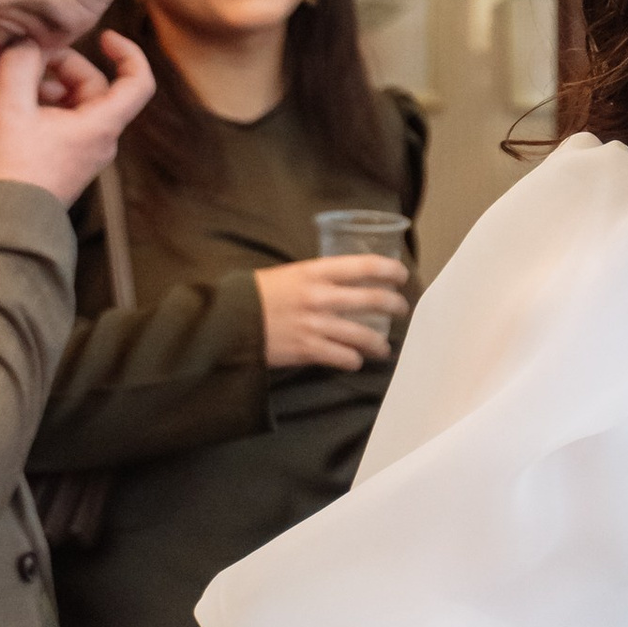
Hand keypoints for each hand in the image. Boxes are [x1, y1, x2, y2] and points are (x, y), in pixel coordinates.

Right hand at [0, 32, 155, 205]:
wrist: (10, 218)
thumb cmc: (17, 171)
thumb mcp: (12, 110)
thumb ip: (20, 68)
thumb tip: (27, 44)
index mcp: (101, 124)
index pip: (138, 82)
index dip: (129, 52)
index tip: (105, 36)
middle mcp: (101, 137)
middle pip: (93, 85)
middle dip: (59, 67)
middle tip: (24, 60)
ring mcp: (85, 148)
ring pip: (73, 101)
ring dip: (43, 85)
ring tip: (7, 86)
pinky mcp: (68, 156)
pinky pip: (61, 119)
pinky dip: (40, 105)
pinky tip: (10, 104)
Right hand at [255, 252, 409, 369]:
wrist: (225, 321)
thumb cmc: (255, 295)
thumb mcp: (288, 275)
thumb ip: (316, 279)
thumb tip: (342, 284)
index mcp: (314, 272)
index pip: (364, 265)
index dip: (389, 270)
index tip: (402, 274)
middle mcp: (320, 296)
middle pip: (373, 299)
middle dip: (395, 306)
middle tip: (401, 309)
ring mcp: (316, 324)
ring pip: (364, 335)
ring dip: (379, 343)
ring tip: (383, 347)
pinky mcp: (308, 349)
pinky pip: (344, 357)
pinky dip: (354, 360)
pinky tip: (355, 360)